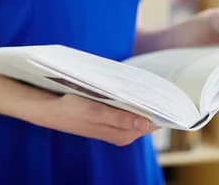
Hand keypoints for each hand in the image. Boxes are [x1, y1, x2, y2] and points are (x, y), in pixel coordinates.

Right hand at [43, 94, 157, 145]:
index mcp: (122, 134)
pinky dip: (130, 100)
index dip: (160, 110)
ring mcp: (116, 127)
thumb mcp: (96, 112)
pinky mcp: (110, 119)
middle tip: (157, 84)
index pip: (151, 124)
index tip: (166, 95)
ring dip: (141, 101)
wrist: (52, 110)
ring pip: (137, 113)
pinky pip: (127, 110)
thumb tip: (146, 123)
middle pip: (146, 118)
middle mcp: (122, 133)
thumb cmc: (72, 110)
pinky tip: (130, 89)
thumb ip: (121, 118)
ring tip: (145, 84)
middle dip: (152, 104)